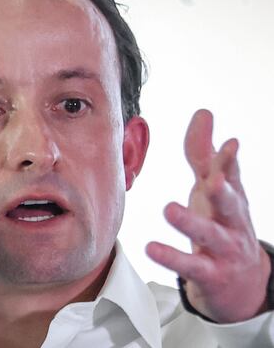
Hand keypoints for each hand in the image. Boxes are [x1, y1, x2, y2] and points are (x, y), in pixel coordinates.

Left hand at [146, 109, 270, 322]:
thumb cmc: (222, 221)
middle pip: (230, 205)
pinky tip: (151, 248)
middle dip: (223, 192)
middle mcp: (231, 221)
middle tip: (213, 180)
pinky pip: (191, 266)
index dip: (230, 161)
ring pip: (210, 235)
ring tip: (169, 210)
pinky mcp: (210, 273)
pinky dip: (172, 258)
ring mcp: (223, 248)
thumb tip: (204, 112)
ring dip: (191, 223)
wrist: (241, 280)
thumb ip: (205, 153)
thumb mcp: (213, 186)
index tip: (231, 144)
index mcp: (231, 196)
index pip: (232, 176)